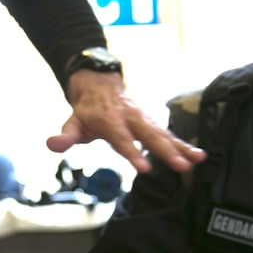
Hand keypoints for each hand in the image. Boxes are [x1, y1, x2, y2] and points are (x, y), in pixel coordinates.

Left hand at [46, 70, 205, 172]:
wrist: (99, 83)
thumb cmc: (86, 109)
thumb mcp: (72, 121)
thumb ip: (66, 135)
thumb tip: (53, 144)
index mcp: (110, 120)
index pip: (122, 140)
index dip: (133, 154)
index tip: (145, 168)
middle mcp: (131, 118)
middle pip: (151, 137)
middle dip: (167, 152)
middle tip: (182, 166)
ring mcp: (144, 119)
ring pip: (165, 134)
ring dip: (182, 148)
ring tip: (198, 160)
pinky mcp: (152, 122)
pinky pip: (169, 134)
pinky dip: (184, 144)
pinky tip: (199, 156)